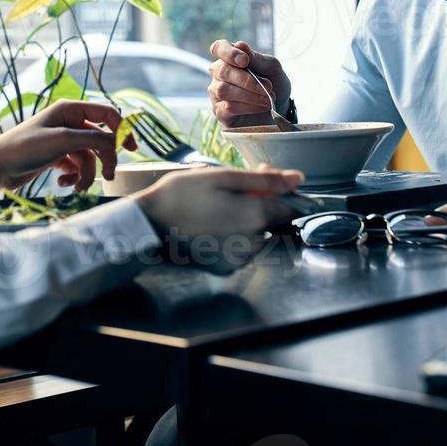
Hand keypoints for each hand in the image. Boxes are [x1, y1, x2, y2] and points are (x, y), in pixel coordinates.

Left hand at [0, 100, 135, 202]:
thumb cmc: (26, 147)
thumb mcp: (64, 140)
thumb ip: (95, 139)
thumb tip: (119, 143)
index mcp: (70, 109)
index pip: (107, 114)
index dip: (123, 129)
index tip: (133, 148)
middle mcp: (69, 122)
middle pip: (101, 140)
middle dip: (104, 159)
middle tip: (108, 177)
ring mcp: (63, 141)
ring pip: (89, 158)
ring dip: (86, 174)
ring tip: (77, 187)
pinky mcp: (57, 157)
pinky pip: (77, 167)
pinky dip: (74, 177)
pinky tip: (64, 184)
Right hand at [133, 166, 303, 273]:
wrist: (147, 226)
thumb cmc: (181, 195)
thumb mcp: (223, 177)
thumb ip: (264, 180)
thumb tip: (298, 179)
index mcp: (256, 217)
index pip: (290, 207)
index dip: (279, 191)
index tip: (259, 181)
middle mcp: (253, 244)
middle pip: (272, 221)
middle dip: (258, 204)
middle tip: (228, 189)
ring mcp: (238, 259)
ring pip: (257, 236)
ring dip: (245, 221)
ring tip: (215, 207)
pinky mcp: (224, 268)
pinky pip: (240, 249)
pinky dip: (232, 236)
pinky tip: (210, 225)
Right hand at [208, 39, 292, 127]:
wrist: (279, 108)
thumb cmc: (272, 82)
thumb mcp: (272, 67)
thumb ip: (257, 58)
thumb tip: (240, 45)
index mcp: (230, 58)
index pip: (218, 48)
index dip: (228, 53)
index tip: (245, 60)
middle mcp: (219, 73)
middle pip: (223, 71)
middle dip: (247, 80)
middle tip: (268, 87)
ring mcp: (216, 93)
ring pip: (223, 90)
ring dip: (250, 95)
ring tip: (268, 99)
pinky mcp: (220, 111)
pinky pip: (228, 107)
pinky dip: (248, 107)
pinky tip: (262, 107)